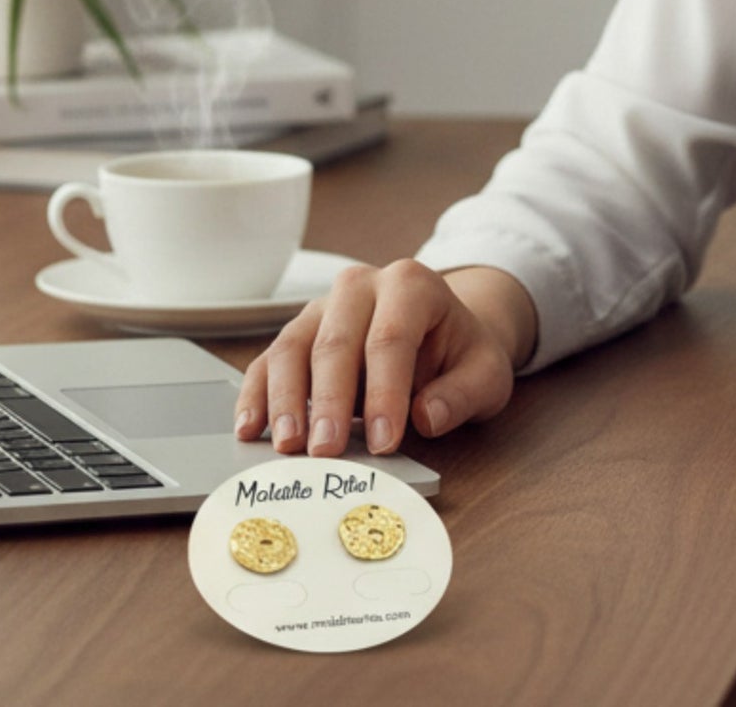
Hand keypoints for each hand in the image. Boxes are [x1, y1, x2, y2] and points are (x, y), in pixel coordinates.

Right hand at [233, 259, 518, 456]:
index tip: (383, 440)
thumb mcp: (485, 374)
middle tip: (326, 451)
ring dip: (285, 399)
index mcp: (411, 285)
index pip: (391, 337)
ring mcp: (322, 308)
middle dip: (328, 400)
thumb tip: (426, 416)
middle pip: (335, 340)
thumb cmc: (460, 354)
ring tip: (287, 446)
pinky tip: (250, 428)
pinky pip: (268, 361)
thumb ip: (462, 394)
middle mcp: (360, 286)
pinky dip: (256, 395)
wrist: (443, 334)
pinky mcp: (297, 335)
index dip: (385, 391)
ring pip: (292, 347)